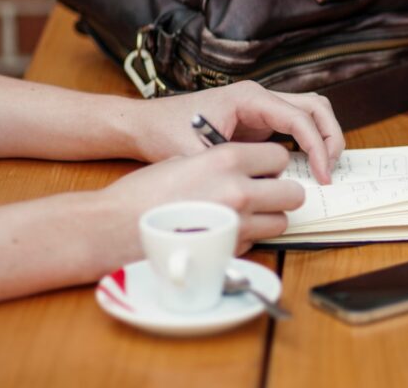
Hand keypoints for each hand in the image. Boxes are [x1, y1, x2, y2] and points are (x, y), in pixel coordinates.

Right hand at [101, 142, 304, 255]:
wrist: (114, 228)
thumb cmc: (143, 193)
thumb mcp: (184, 160)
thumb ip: (221, 163)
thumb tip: (247, 169)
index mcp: (227, 159)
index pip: (280, 156)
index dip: (273, 164)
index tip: (264, 169)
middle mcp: (239, 190)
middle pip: (293, 193)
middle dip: (282, 193)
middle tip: (265, 194)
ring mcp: (237, 224)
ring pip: (281, 222)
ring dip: (269, 218)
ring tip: (245, 215)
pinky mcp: (229, 251)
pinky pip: (257, 242)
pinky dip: (248, 238)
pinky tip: (224, 231)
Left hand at [128, 81, 343, 183]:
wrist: (145, 124)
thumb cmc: (166, 132)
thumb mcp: (196, 154)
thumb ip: (230, 169)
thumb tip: (262, 189)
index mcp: (249, 97)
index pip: (300, 117)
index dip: (317, 147)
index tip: (322, 175)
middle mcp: (260, 97)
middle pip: (316, 107)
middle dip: (330, 137)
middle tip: (330, 171)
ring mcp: (262, 107)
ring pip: (311, 112)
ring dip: (324, 137)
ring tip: (324, 168)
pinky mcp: (260, 121)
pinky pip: (296, 126)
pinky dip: (309, 143)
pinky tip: (306, 168)